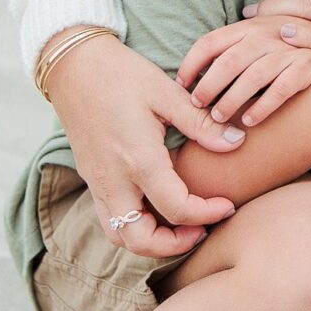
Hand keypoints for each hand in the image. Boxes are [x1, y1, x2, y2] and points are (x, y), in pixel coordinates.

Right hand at [39, 29, 239, 261]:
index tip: (228, 205)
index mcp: (138, 159)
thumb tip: (237, 142)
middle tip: (202, 228)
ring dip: (152, 241)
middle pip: (141, 240)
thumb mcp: (166, 92)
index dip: (208, 214)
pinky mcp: (91, 179)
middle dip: (175, 245)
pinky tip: (157, 208)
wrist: (73, 65)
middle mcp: (114, 179)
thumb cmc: (121, 74)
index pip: (177, 209)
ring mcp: (98, 182)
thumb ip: (201, 122)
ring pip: (120, 236)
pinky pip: (111, 219)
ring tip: (180, 224)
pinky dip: (135, 227)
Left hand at [177, 19, 310, 127]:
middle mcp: (267, 34)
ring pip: (253, 76)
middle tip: (196, 106)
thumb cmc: (297, 37)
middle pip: (228, 61)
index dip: (191, 63)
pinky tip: (250, 122)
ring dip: (231, 100)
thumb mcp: (269, 25)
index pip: (211, 41)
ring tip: (218, 118)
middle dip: (208, 86)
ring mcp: (289, 51)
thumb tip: (215, 39)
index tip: (181, 83)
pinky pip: (281, 89)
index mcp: (251, 24)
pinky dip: (263, 106)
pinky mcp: (307, 68)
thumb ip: (243, 31)